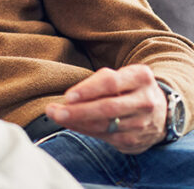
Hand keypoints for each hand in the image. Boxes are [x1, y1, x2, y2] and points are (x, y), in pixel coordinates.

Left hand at [45, 65, 166, 153]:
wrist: (161, 112)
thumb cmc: (130, 88)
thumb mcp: (121, 75)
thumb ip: (99, 81)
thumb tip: (71, 98)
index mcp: (141, 77)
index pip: (111, 83)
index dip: (88, 90)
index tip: (67, 96)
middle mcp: (145, 101)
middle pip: (108, 108)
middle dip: (77, 111)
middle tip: (53, 111)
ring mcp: (143, 123)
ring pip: (105, 125)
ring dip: (76, 122)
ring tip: (56, 116)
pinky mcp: (136, 140)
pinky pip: (105, 137)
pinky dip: (85, 130)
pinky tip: (71, 124)